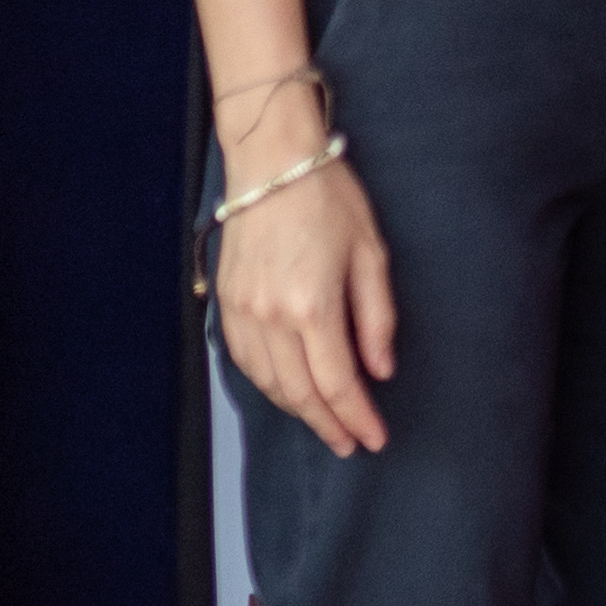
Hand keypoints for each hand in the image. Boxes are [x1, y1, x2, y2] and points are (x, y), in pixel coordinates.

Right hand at [213, 144, 394, 459]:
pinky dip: (266, 385)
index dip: (357, 417)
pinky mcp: (225, 301)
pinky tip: (285, 391)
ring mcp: (242, 311)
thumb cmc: (329, 198)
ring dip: (297, 410)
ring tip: (325, 423)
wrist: (272, 162)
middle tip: (351, 442)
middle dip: (328, 424)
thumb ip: (377, 318)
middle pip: (299, 393)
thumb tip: (380, 370)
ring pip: (268, 383)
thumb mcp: (371, 253)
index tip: (375, 439)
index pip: (336, 383)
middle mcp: (271, 316)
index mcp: (312, 305)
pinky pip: (243, 361)